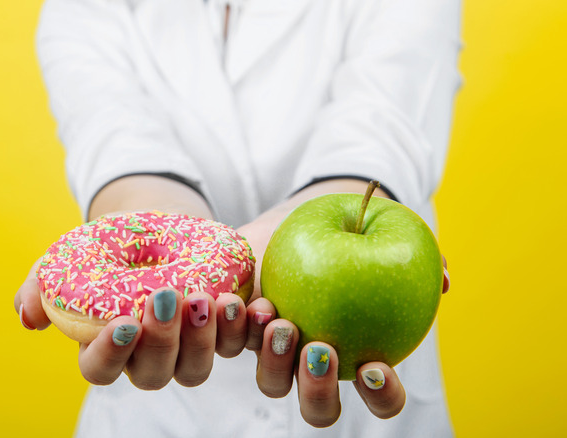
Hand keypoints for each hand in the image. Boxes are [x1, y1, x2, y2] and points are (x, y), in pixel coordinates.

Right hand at [14, 259, 251, 387]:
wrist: (151, 226)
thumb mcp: (70, 254)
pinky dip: (239, 328)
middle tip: (169, 300)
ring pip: (194, 369)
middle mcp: (145, 357)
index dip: (110, 354)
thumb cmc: (105, 245)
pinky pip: (233, 345)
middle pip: (152, 374)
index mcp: (105, 347)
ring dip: (203, 341)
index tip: (124, 322)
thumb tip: (28, 317)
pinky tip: (240, 302)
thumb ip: (41, 285)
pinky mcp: (218, 332)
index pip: (100, 370)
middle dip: (162, 341)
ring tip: (209, 300)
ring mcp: (184, 349)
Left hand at [235, 180, 451, 426]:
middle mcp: (316, 365)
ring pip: (272, 383)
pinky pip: (231, 343)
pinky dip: (232, 327)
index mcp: (360, 355)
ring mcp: (276, 353)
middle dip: (319, 392)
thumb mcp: (384, 235)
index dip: (382, 395)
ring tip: (279, 321)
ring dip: (274, 361)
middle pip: (320, 408)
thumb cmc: (352, 234)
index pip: (380, 397)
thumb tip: (444, 278)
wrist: (295, 218)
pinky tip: (236, 301)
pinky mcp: (239, 330)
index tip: (374, 366)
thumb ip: (419, 254)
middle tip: (320, 350)